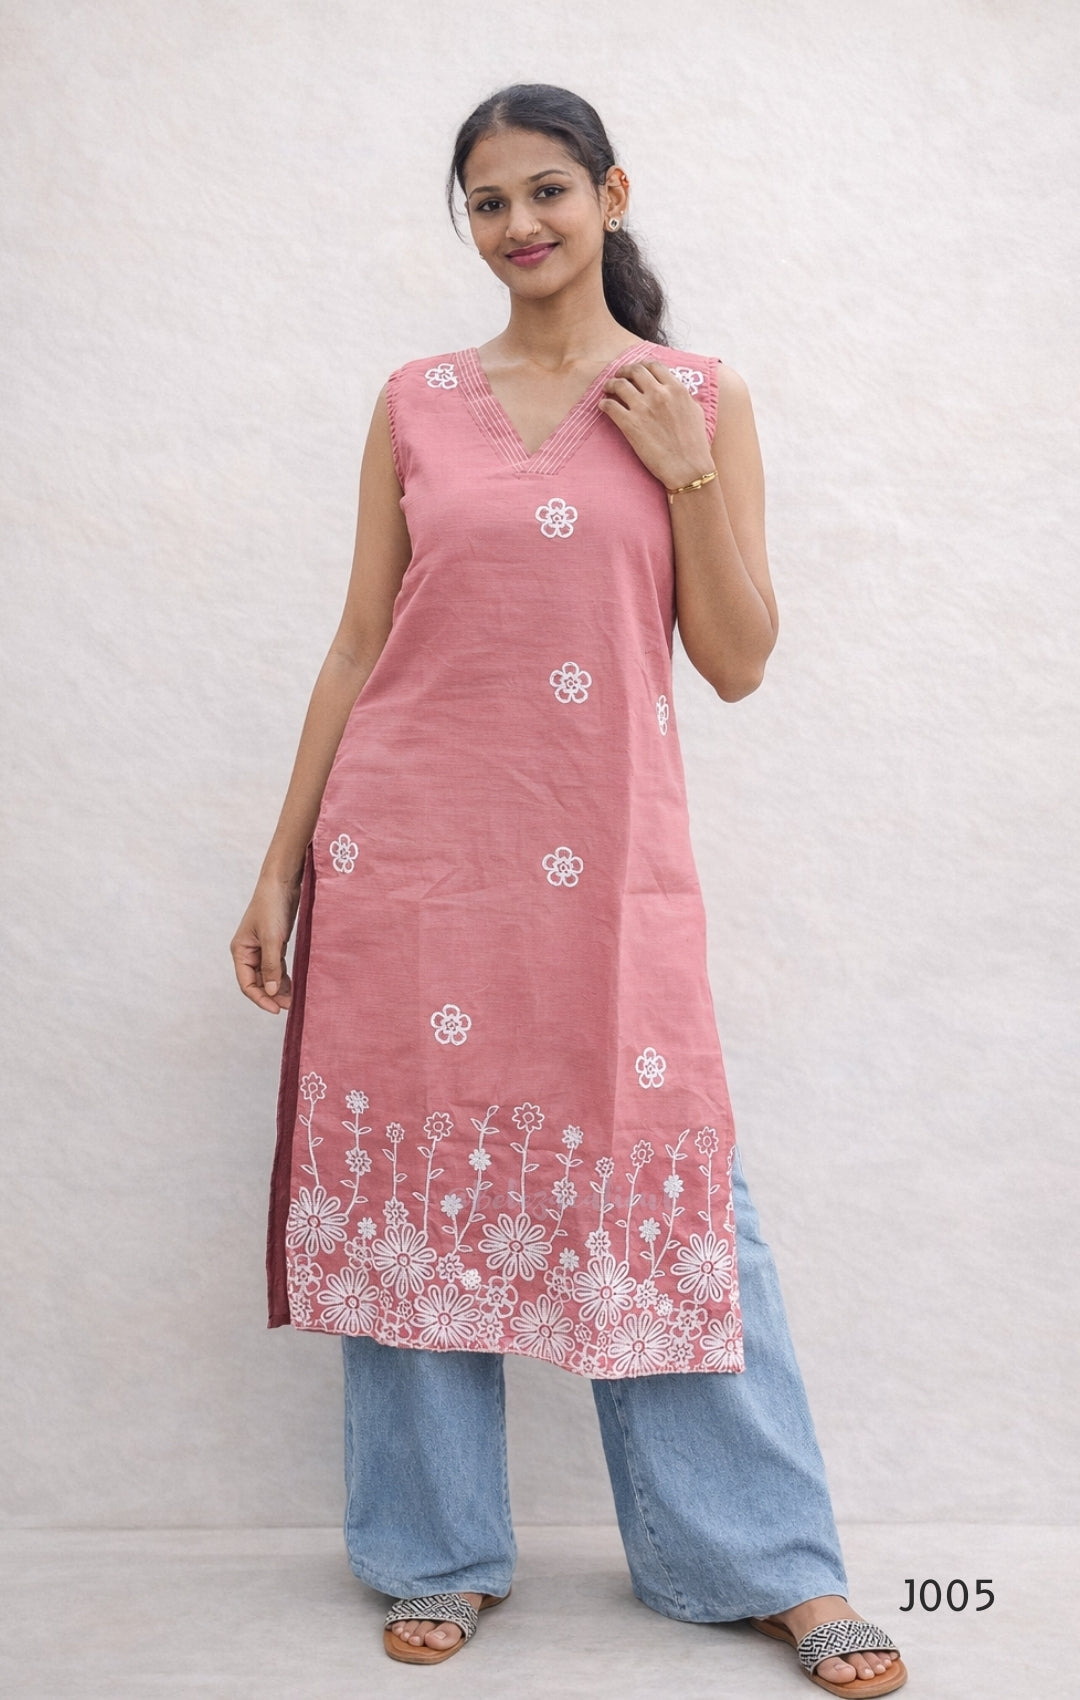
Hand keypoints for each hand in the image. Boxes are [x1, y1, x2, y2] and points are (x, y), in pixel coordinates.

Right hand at [230, 872, 301, 1012]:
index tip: (276, 1009)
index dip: (260, 998)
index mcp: (240, 951)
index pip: (247, 983)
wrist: (282, 882)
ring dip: (279, 988)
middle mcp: (248, 952)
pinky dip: (284, 976)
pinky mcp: (274, 943)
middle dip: (271, 995)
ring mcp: (261, 948)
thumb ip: (271, 966)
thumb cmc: (271, 906)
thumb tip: (272, 992)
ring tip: (293, 999)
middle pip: (257, 982)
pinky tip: (293, 985)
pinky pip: (277, 966)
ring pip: (268, 976)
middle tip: (289, 1005)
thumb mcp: (272, 938)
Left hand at [597, 360, 714, 489]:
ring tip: (607, 389)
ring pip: (619, 385)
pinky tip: (603, 406)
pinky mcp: (630, 425)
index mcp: (676, 389)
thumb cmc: (695, 444)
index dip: (642, 365)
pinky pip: (610, 406)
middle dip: (623, 371)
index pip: (654, 366)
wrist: (688, 468)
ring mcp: (643, 408)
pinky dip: (604, 403)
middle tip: (618, 376)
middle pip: (634, 371)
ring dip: (611, 385)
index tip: (636, 370)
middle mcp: (659, 394)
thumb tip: (680, 393)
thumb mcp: (696, 413)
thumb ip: (685, 398)